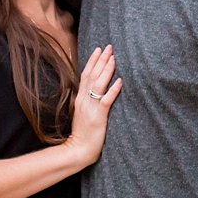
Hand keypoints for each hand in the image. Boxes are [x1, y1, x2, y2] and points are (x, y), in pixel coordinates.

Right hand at [67, 45, 121, 165]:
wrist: (77, 150)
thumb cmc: (82, 134)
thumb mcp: (82, 114)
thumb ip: (87, 102)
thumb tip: (93, 92)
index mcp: (80, 99)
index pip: (85, 75)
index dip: (92, 61)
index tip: (99, 49)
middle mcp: (83, 100)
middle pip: (92, 75)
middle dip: (101, 60)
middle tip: (109, 47)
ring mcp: (90, 108)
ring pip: (98, 84)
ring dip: (107, 70)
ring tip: (114, 58)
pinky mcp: (98, 117)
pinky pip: (106, 101)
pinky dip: (113, 90)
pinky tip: (120, 81)